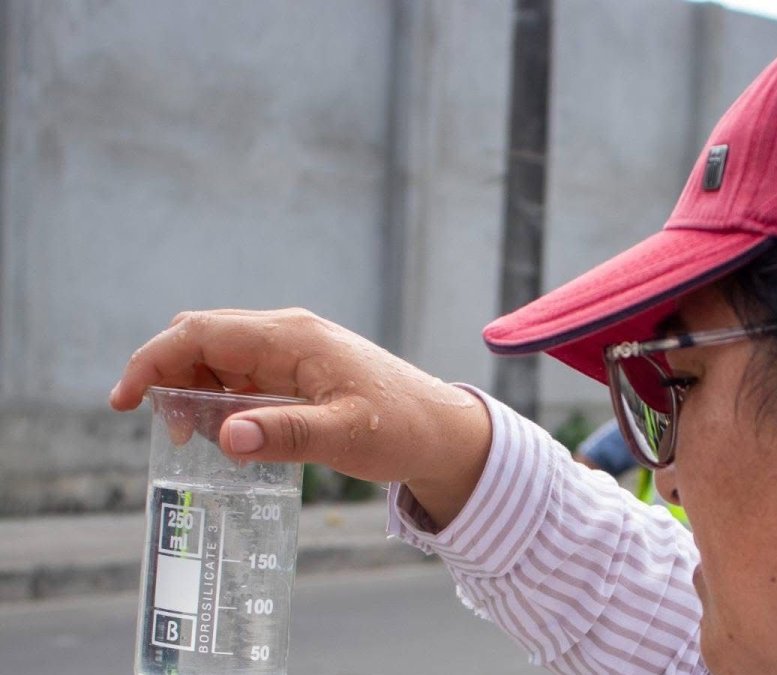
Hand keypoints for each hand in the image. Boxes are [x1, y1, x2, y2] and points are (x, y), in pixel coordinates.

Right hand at [110, 309, 491, 525]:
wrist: (441, 431)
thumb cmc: (401, 429)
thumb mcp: (345, 436)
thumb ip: (286, 434)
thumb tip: (226, 436)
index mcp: (292, 336)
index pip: (200, 331)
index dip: (152, 360)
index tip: (123, 401)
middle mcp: (286, 334)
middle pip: (201, 339)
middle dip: (170, 378)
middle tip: (175, 431)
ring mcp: (291, 351)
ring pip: (217, 359)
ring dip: (195, 392)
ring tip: (206, 439)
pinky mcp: (298, 372)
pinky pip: (240, 377)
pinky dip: (221, 400)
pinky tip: (233, 433)